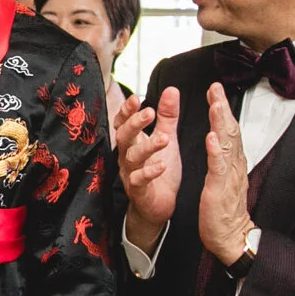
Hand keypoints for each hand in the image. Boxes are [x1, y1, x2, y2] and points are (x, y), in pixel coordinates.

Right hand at [113, 87, 181, 252]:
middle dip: (134, 123)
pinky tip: (162, 165)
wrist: (157, 205)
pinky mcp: (139, 190)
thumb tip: (171, 89)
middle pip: (124, 136)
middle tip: (149, 112)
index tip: (136, 98)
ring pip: (133, 157)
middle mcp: (127, 156)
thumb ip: (167, 116)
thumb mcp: (166, 138)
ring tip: (164, 138)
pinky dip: (150, 172)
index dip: (126, 111)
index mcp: (133, 142)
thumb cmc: (160, 170)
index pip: (123, 122)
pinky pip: (140, 180)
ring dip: (147, 146)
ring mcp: (131, 173)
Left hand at [197, 83, 252, 264]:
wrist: (231, 235)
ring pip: (227, 144)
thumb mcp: (222, 176)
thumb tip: (221, 138)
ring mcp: (228, 175)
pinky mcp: (220, 189)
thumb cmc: (224, 208)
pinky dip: (216, 152)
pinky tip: (211, 138)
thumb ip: (222, 156)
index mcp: (232, 161)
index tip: (214, 91)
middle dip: (222, 107)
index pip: (228, 129)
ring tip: (215, 104)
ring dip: (221, 123)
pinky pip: (219, 167)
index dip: (222, 109)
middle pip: (230, 130)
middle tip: (215, 87)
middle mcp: (234, 164)